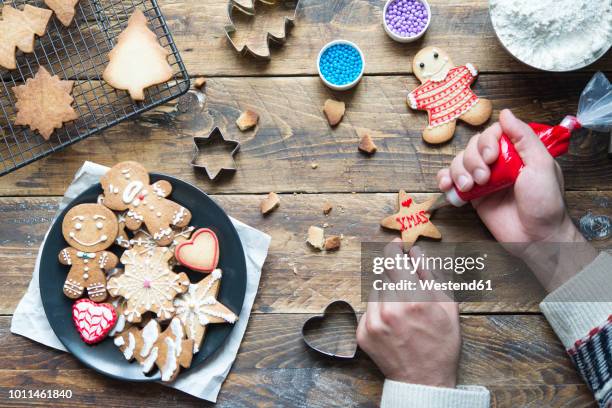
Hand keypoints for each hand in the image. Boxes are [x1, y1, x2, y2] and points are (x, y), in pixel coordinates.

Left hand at [357, 242, 460, 387]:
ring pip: (375, 290)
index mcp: (414, 299)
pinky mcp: (363, 333)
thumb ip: (430, 275)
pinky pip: (368, 309)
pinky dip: (379, 309)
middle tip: (408, 286)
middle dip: (396, 275)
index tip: (396, 244)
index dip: (393, 248)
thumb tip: (415, 252)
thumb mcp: (447, 306)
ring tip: (404, 310)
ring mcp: (373, 322)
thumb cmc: (441, 344)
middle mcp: (390, 309)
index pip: (393, 259)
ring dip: (387, 292)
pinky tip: (394, 323)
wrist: (424, 381)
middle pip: (383, 274)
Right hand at [437, 109, 596, 290]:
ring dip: (459, 172)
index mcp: (516, 152)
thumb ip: (524, 137)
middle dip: (473, 160)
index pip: (492, 133)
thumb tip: (506, 113)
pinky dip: (445, 181)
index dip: (486, 141)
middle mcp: (498, 163)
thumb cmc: (545, 203)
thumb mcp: (542, 164)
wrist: (536, 237)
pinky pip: (451, 181)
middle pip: (472, 147)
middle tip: (484, 177)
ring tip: (470, 187)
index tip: (492, 156)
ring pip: (459, 163)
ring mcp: (483, 179)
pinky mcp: (472, 196)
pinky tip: (447, 186)